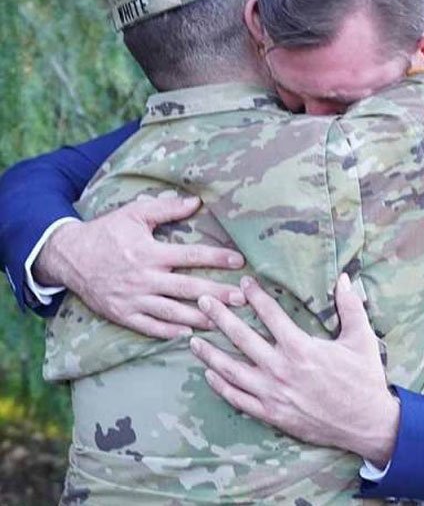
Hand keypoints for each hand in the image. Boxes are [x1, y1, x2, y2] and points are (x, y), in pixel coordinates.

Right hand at [34, 195, 244, 338]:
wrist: (67, 256)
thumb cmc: (105, 232)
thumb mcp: (133, 214)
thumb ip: (166, 208)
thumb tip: (197, 201)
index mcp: (149, 253)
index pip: (189, 256)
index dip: (216, 258)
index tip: (239, 262)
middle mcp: (143, 278)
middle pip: (187, 289)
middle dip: (217, 294)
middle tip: (242, 299)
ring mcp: (132, 299)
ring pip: (172, 312)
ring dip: (200, 317)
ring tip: (224, 321)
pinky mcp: (122, 314)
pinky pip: (149, 327)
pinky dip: (170, 332)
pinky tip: (190, 334)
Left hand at [190, 274, 399, 466]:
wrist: (366, 422)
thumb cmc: (365, 378)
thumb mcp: (362, 338)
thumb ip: (350, 306)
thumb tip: (343, 278)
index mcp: (301, 348)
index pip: (270, 315)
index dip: (256, 296)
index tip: (244, 282)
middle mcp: (281, 369)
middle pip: (241, 338)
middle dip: (220, 317)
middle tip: (204, 302)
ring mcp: (272, 394)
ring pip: (231, 370)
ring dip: (210, 353)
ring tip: (193, 339)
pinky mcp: (271, 414)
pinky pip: (237, 399)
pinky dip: (220, 386)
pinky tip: (209, 374)